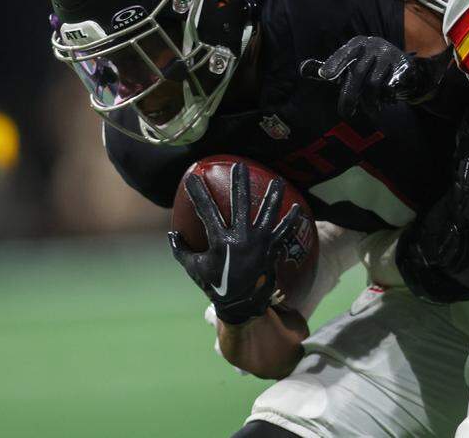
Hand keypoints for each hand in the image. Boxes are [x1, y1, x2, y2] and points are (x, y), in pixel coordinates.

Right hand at [168, 162, 301, 324]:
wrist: (241, 304)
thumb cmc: (215, 284)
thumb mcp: (193, 268)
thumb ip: (181, 250)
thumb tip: (171, 233)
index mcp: (220, 242)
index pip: (206, 211)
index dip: (198, 193)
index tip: (192, 176)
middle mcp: (241, 239)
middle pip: (240, 204)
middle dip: (239, 183)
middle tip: (239, 165)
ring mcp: (259, 243)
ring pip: (268, 213)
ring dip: (273, 196)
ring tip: (278, 180)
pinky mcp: (272, 249)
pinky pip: (284, 232)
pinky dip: (291, 221)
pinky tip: (298, 208)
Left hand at [301, 36, 440, 117]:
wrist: (403, 64)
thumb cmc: (368, 65)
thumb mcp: (351, 62)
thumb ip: (330, 67)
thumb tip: (302, 69)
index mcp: (357, 44)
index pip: (345, 53)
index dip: (334, 64)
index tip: (325, 76)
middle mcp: (373, 45)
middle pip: (357, 73)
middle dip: (350, 96)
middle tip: (346, 113)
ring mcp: (389, 54)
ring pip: (374, 83)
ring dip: (369, 101)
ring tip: (370, 110)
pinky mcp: (403, 66)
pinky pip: (390, 87)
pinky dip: (385, 97)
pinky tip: (385, 101)